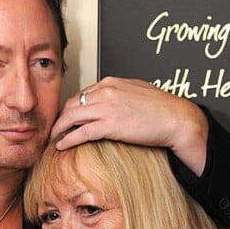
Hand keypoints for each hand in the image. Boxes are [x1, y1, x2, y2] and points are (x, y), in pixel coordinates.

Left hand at [51, 77, 208, 175]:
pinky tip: (61, 145)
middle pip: (72, 104)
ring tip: (53, 139)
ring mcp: (107, 107)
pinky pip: (81, 132)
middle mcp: (106, 91)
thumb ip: (119, 94)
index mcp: (111, 82)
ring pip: (72, 116)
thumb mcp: (136, 92)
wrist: (176, 118)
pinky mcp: (110, 125)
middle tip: (53, 130)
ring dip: (59, 129)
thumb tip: (109, 102)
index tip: (65, 119)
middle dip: (60, 118)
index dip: (70, 108)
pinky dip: (68, 139)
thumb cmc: (161, 109)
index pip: (81, 94)